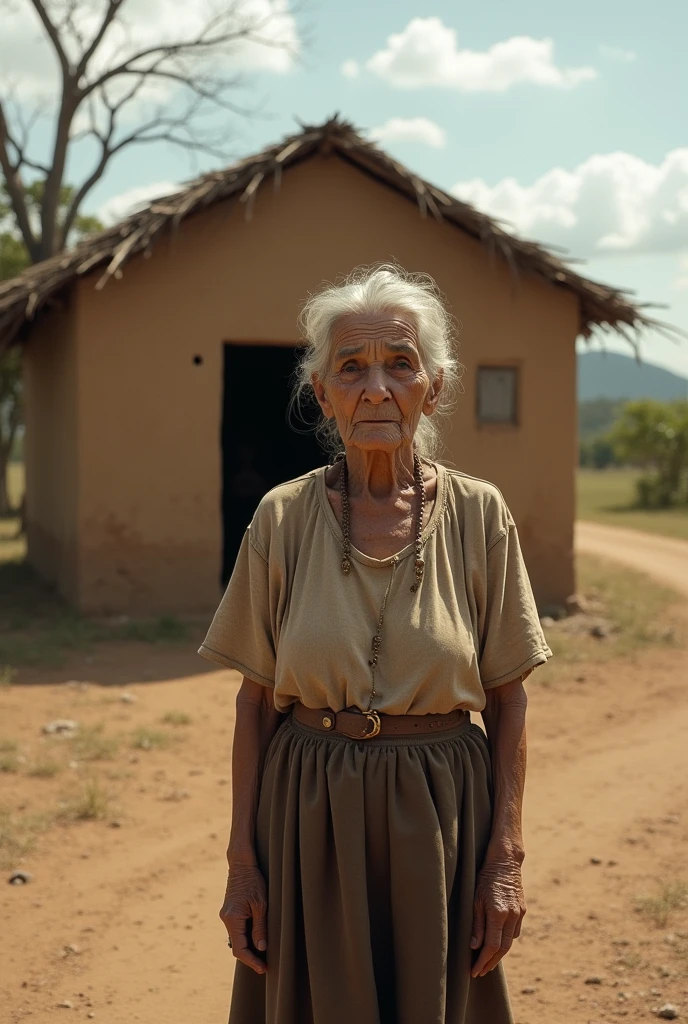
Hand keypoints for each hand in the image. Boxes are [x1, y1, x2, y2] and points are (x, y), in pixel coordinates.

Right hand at [219, 862, 267, 973]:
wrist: (241, 864)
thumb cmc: (253, 881)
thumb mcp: (261, 904)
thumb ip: (260, 927)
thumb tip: (261, 948)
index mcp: (232, 919)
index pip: (239, 949)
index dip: (251, 961)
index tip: (263, 968)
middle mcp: (226, 919)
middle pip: (236, 946)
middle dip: (250, 957)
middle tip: (265, 965)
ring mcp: (226, 915)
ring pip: (237, 938)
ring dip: (248, 947)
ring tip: (263, 954)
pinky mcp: (229, 912)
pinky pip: (237, 930)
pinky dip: (245, 937)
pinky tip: (256, 938)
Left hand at [470, 858, 525, 977]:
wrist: (505, 861)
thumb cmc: (486, 877)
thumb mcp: (476, 899)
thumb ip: (477, 924)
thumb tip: (474, 947)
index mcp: (498, 913)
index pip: (492, 946)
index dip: (483, 961)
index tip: (474, 970)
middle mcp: (512, 915)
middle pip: (503, 948)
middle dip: (491, 962)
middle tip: (480, 972)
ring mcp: (519, 914)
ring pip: (510, 942)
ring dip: (499, 954)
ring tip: (487, 962)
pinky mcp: (522, 911)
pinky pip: (514, 932)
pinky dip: (506, 941)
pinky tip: (497, 945)